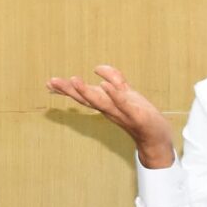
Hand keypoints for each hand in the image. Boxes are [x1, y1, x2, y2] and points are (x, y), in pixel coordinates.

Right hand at [46, 65, 176, 168]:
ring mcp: (122, 113)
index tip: (49, 82)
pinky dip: (114, 95)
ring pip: (101, 102)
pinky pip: (124, 104)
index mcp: (105, 103)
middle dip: (69, 90)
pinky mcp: (137, 115)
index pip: (83, 95)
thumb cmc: (140, 115)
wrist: (157, 137)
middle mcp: (109, 109)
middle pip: (86, 98)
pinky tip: (105, 86)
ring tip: (74, 80)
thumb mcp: (126, 93)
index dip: (67, 89)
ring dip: (87, 91)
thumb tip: (97, 68)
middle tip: (52, 81)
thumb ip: (114, 79)